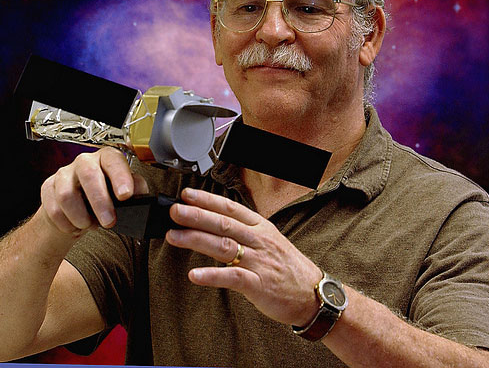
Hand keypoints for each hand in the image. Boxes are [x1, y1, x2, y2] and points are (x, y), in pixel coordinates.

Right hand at [40, 147, 147, 234]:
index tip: (125, 195)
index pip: (113, 160)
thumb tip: (140, 192)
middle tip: (109, 222)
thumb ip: (136, 188)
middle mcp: (85, 161)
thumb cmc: (107, 196)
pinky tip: (76, 226)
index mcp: (107, 158)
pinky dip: (67, 224)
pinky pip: (53, 209)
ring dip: (81, 217)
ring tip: (91, 225)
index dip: (120, 176)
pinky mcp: (48, 188)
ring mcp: (64, 173)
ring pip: (67, 195)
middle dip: (100, 201)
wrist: (78, 209)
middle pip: (89, 175)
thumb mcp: (124, 191)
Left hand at [166, 188, 322, 326]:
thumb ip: (244, 232)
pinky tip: (194, 275)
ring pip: (224, 246)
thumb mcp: (270, 240)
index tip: (187, 194)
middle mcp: (259, 240)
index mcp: (261, 227)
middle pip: (223, 224)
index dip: (208, 200)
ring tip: (175, 236)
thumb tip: (214, 223)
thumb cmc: (288, 266)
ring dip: (197, 240)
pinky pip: (233, 278)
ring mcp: (259, 262)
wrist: (314, 294)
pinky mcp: (259, 285)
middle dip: (196, 216)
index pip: (231, 208)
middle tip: (175, 211)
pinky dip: (212, 275)